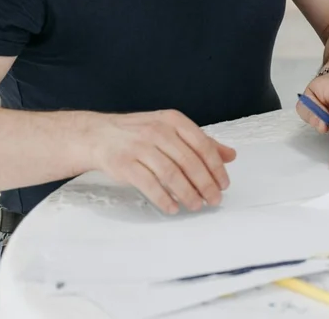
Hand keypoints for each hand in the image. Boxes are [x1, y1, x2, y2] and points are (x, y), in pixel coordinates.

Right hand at [87, 109, 236, 214]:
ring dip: (187, 193)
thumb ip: (200, 142)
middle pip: (189, 161)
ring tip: (196, 205)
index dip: (216, 167)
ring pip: (171, 174)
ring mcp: (139, 147)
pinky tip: (173, 207)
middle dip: (205, 184)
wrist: (98, 135)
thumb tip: (230, 155)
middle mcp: (158, 131)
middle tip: (214, 199)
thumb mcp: (171, 130)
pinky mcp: (124, 164)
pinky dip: (163, 198)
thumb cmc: (139, 134)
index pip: (202, 145)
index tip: (224, 184)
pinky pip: (148, 184)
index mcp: (173, 121)